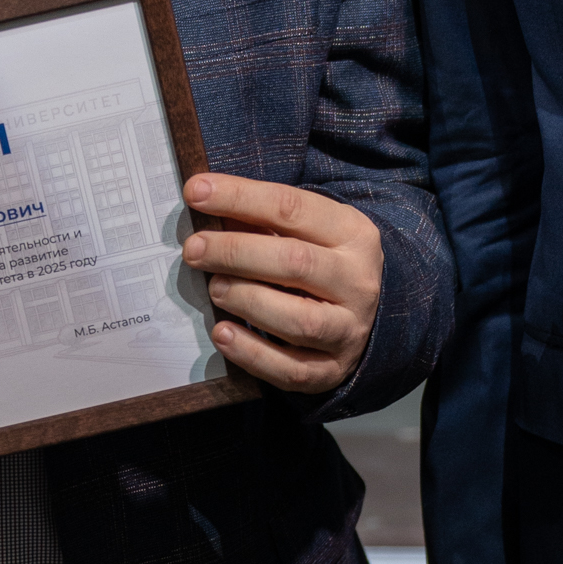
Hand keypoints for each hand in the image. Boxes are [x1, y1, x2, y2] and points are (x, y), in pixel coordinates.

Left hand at [179, 173, 382, 399]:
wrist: (368, 316)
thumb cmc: (321, 262)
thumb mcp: (308, 232)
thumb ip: (264, 221)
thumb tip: (205, 203)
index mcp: (353, 234)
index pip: (292, 208)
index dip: (240, 198)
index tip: (195, 192)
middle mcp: (357, 281)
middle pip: (295, 262)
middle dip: (236, 252)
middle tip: (194, 249)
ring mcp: (349, 330)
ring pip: (299, 320)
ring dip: (247, 301)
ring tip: (214, 289)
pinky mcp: (331, 371)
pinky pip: (290, 369)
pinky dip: (251, 353)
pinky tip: (222, 334)